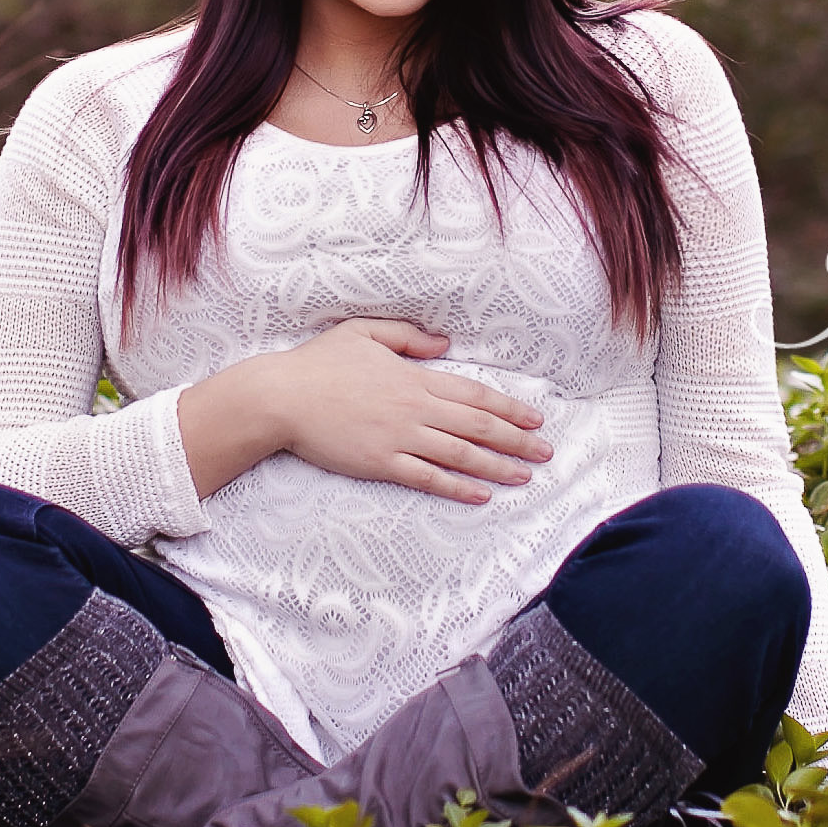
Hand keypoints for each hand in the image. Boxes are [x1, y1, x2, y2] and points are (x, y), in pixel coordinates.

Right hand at [178, 318, 552, 504]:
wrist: (280, 397)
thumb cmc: (318, 363)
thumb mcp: (363, 332)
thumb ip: (407, 337)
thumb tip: (444, 343)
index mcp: (413, 376)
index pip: (473, 394)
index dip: (508, 408)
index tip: (535, 418)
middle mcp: (413, 408)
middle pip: (477, 426)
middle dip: (517, 440)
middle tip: (547, 451)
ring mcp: (398, 437)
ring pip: (460, 454)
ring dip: (497, 466)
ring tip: (525, 475)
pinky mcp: (380, 463)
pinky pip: (427, 477)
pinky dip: (457, 486)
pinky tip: (481, 494)